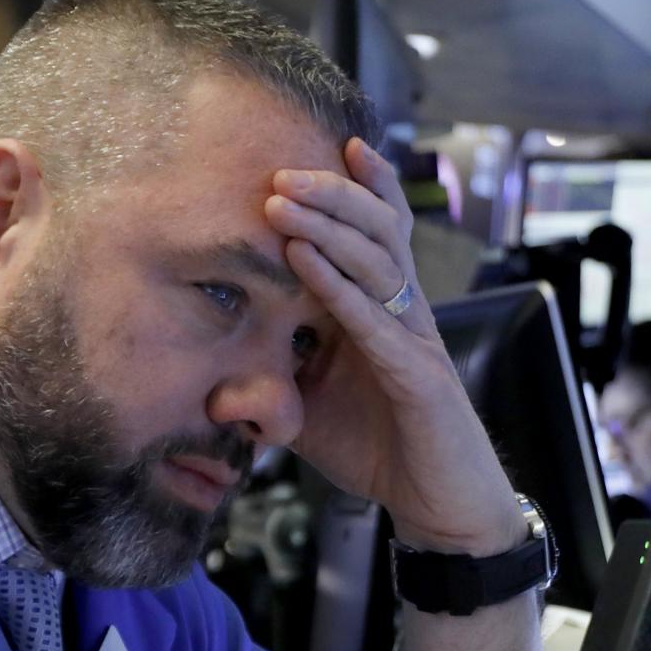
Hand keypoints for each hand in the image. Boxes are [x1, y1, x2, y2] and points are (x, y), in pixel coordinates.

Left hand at [264, 139, 524, 555]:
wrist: (437, 504)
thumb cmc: (380, 449)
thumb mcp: (308, 412)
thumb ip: (270, 388)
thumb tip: (213, 388)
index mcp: (382, 312)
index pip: (374, 234)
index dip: (355, 189)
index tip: (318, 146)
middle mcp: (403, 314)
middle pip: (376, 232)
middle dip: (331, 195)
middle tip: (279, 170)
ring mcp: (414, 341)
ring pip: (378, 264)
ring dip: (327, 229)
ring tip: (282, 201)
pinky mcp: (418, 378)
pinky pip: (375, 323)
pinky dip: (339, 288)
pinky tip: (307, 260)